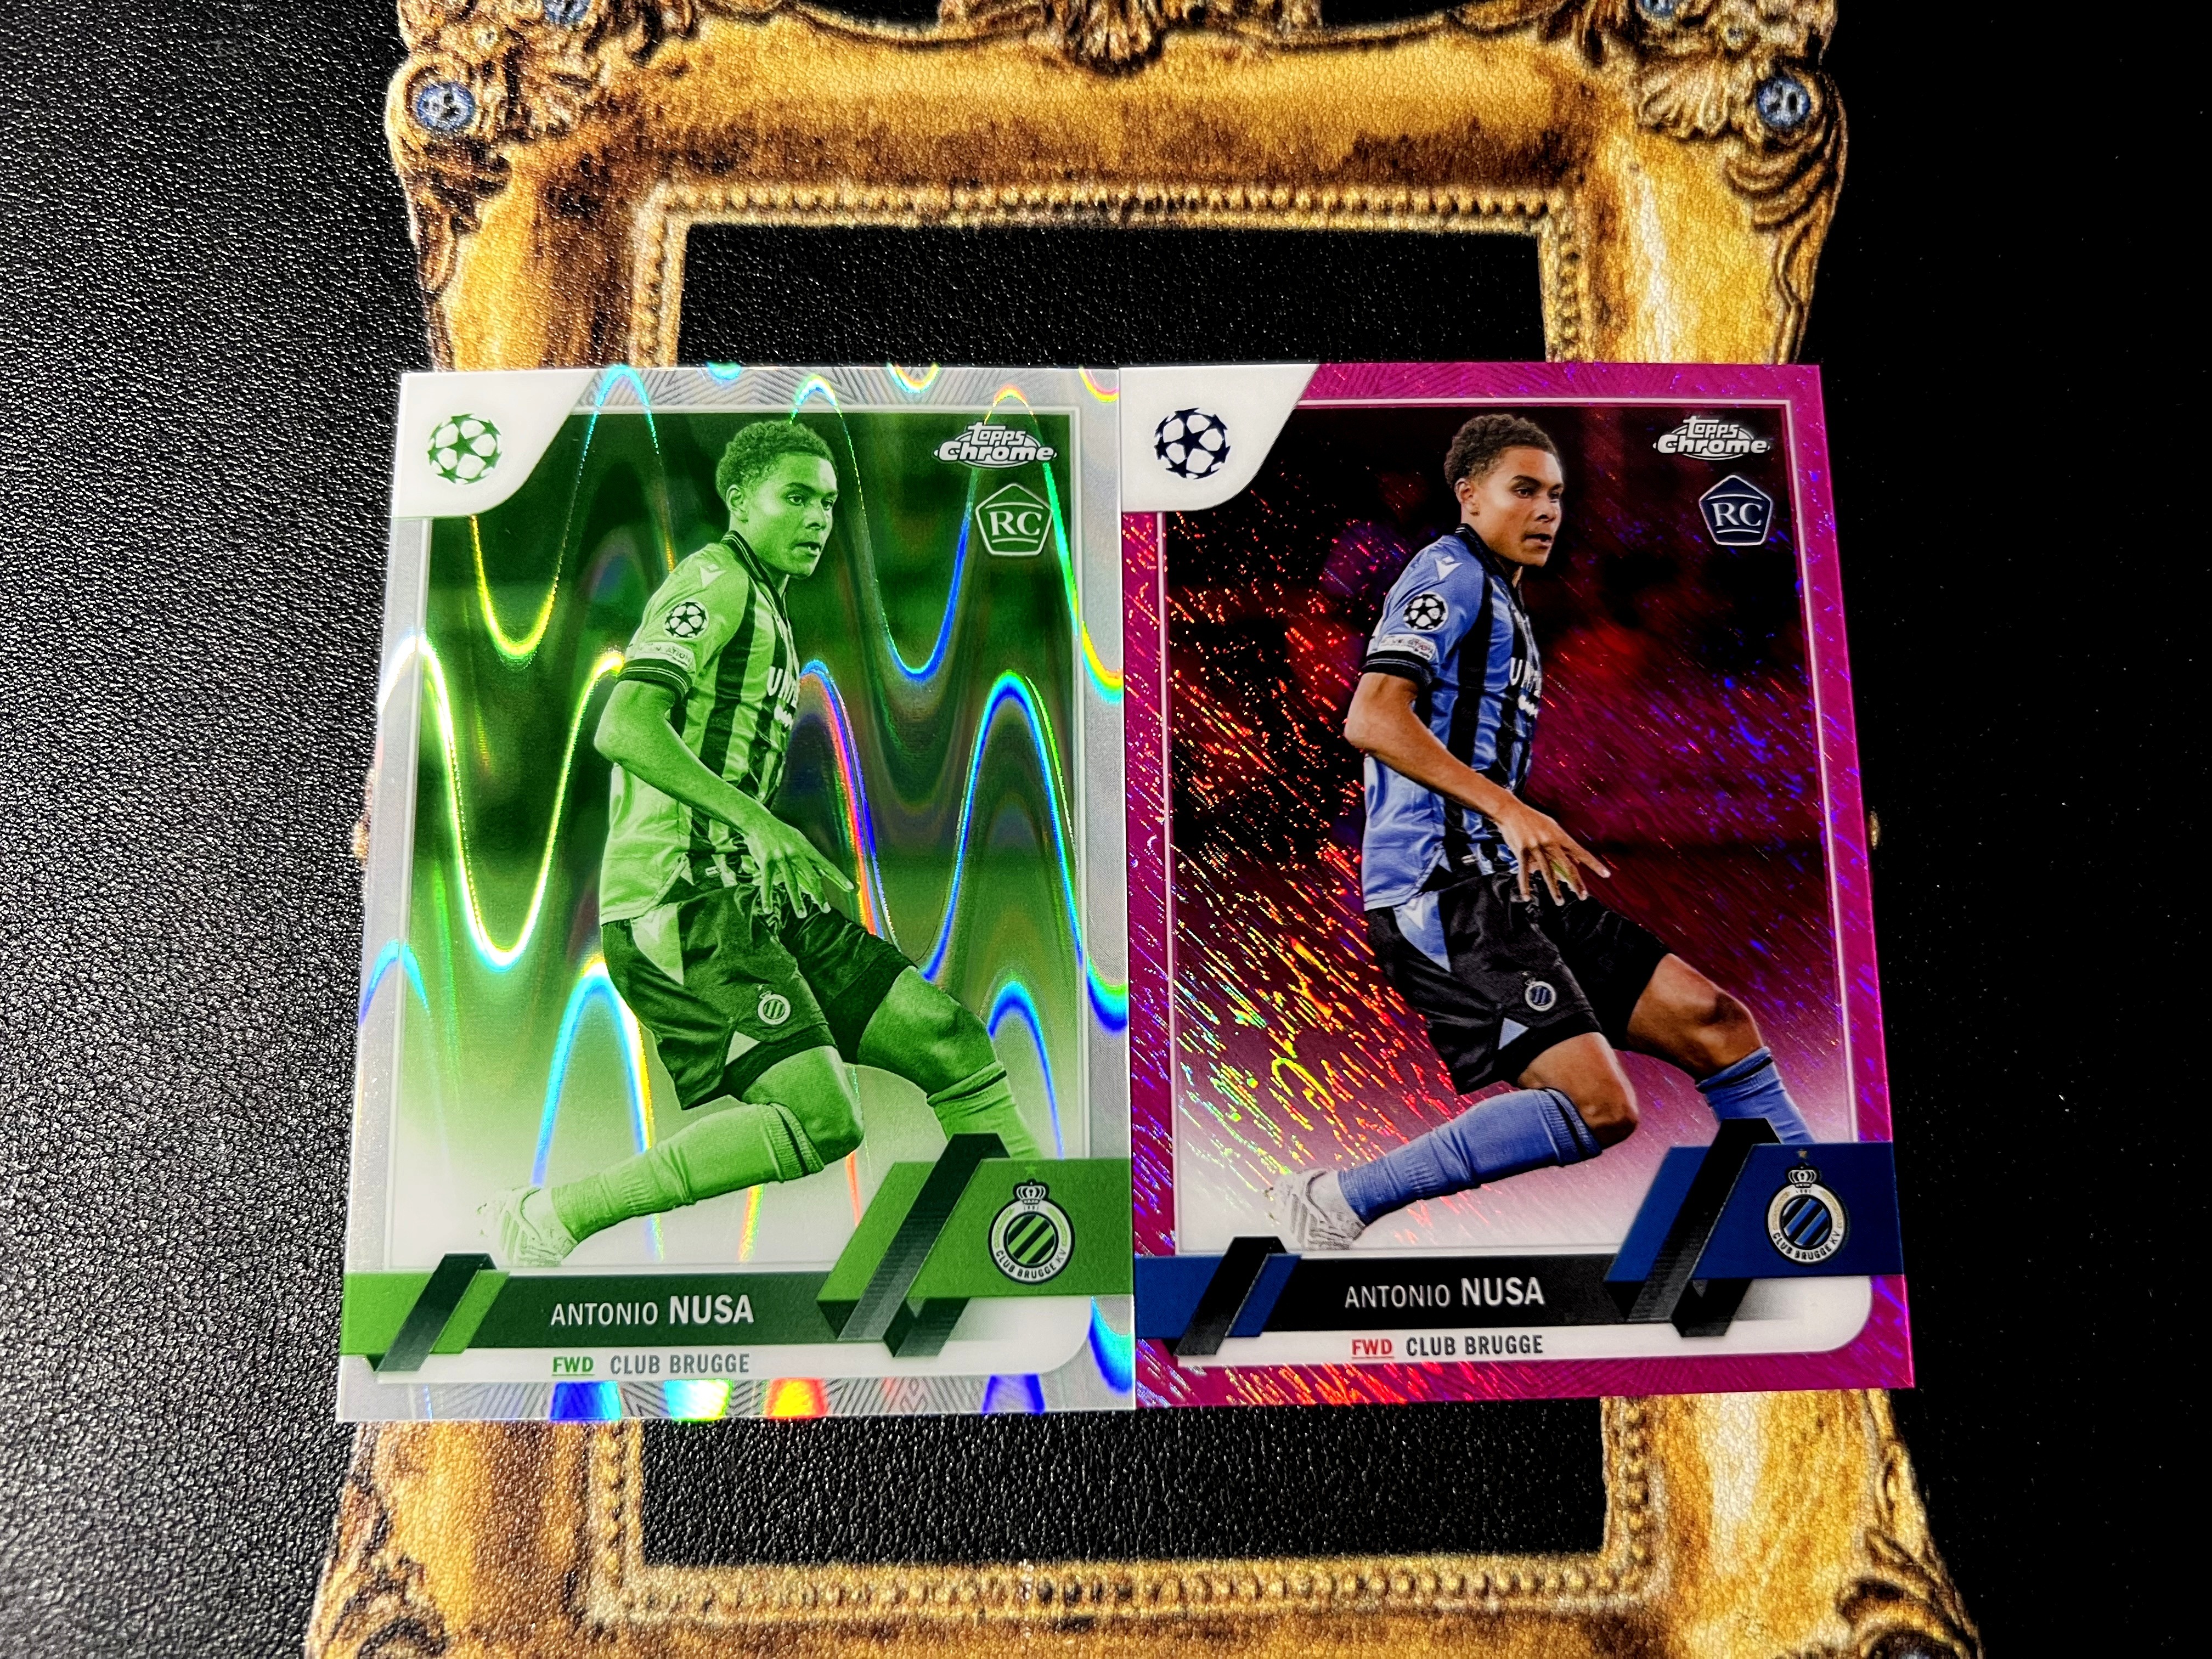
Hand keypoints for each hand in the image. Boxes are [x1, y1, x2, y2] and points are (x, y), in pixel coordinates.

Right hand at [735, 811, 854, 919]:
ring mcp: (781, 857)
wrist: (759, 821)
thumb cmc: (781, 832)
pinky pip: (766, 882)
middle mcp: (796, 854)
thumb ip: (809, 857)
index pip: (826, 865)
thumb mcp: (799, 840)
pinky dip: (767, 897)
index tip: (850, 887)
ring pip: (790, 882)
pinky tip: (768, 909)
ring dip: (796, 900)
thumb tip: (822, 872)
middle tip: (825, 909)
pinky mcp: (766, 861)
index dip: (838, 877)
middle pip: (811, 877)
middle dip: (819, 894)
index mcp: (807, 849)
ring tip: (802, 914)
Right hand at [1491, 801, 1610, 903]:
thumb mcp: (1552, 827)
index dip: (1594, 864)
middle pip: (1567, 866)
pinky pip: (1524, 872)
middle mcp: (1550, 843)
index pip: (1581, 852)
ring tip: (1560, 901)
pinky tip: (1527, 896)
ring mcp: (1536, 848)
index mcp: (1560, 836)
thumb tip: (1575, 861)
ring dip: (1554, 889)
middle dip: (1576, 883)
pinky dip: (1525, 885)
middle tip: (1583, 896)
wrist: (1511, 811)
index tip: (1606, 874)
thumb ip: (1563, 844)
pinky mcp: (1521, 851)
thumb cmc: (1532, 819)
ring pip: (1547, 872)